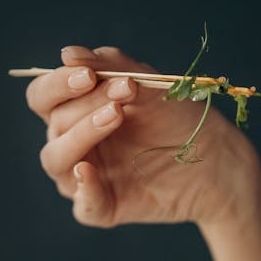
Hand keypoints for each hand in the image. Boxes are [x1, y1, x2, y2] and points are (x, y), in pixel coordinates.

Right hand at [28, 44, 260, 229]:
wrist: (216, 157)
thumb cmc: (177, 116)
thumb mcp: (147, 83)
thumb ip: (110, 65)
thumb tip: (66, 53)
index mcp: (75, 112)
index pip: (43, 97)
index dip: (57, 85)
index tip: (88, 75)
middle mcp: (74, 144)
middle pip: (54, 123)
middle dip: (86, 103)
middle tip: (126, 93)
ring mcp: (87, 178)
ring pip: (57, 160)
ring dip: (81, 135)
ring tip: (116, 115)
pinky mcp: (106, 207)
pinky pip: (83, 205)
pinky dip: (84, 189)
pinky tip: (90, 172)